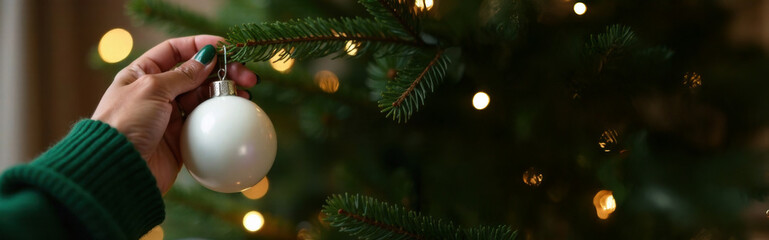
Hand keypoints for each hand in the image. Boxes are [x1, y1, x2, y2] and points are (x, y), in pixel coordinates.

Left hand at [92, 35, 257, 193]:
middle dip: (221, 70)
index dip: (200, 45)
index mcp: (142, 74)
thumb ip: (182, 74)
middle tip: (245, 75)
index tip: (227, 47)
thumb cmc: (125, 122)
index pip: (174, 50)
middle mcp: (156, 92)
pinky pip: (205, 122)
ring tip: (245, 93)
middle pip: (195, 73)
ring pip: (203, 97)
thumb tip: (207, 58)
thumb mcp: (152, 89)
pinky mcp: (180, 138)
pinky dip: (221, 116)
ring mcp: (169, 116)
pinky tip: (236, 111)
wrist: (117, 169)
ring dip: (225, 92)